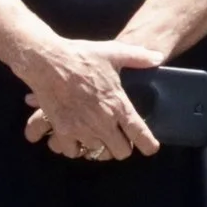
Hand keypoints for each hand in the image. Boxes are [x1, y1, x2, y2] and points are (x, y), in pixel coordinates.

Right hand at [18, 37, 164, 160]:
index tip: (150, 148)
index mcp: (118, 105)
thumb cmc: (82, 56)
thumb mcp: (113, 52)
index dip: (148, 145)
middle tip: (119, 137)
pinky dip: (76, 148)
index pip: (139, 134)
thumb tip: (158, 57)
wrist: (48, 61)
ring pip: (98, 153)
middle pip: (121, 152)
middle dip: (122, 147)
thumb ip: (138, 57)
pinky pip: (73, 152)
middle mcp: (102, 122)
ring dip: (100, 146)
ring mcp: (82, 129)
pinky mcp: (63, 131)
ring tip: (98, 135)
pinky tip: (78, 137)